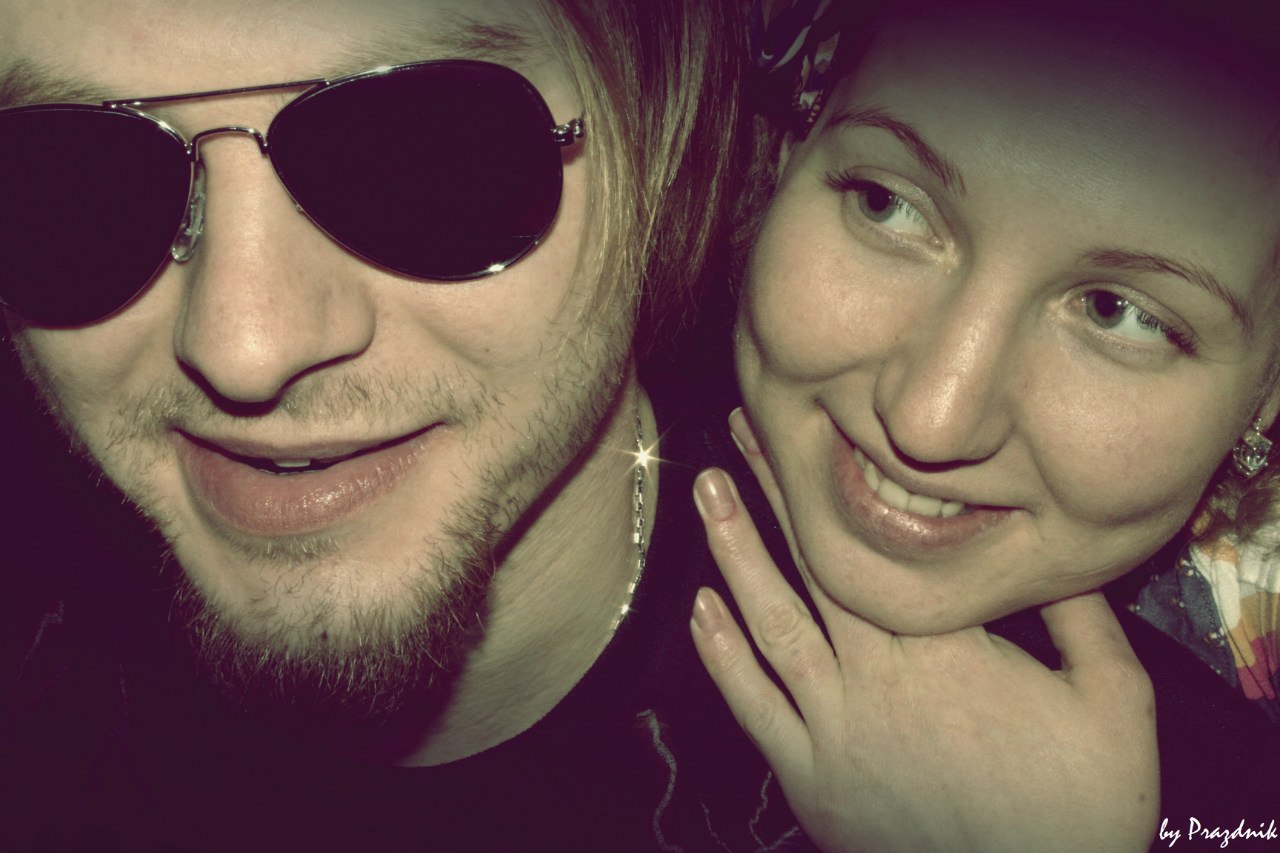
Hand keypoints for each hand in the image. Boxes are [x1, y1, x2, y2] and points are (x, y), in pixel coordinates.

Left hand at [688, 412, 1158, 852]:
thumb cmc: (1082, 811)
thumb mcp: (1116, 703)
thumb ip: (1084, 619)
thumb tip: (1056, 553)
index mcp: (945, 649)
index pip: (874, 543)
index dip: (833, 484)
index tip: (807, 431)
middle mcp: (875, 678)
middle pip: (812, 565)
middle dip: (771, 492)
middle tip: (738, 428)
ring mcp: (833, 730)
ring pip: (770, 623)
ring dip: (733, 554)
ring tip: (704, 494)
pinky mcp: (810, 779)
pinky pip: (754, 708)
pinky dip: (722, 657)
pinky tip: (700, 610)